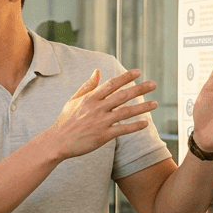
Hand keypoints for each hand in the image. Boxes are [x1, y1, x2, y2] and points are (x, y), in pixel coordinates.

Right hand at [41, 69, 157, 161]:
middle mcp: (96, 108)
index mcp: (89, 98)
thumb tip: (98, 71)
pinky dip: (135, 126)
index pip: (111, 84)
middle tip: (153, 84)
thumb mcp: (74, 100)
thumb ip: (88, 85)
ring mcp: (100, 122)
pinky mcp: (103, 136)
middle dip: (139, 89)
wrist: (57, 141)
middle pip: (122, 96)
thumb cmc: (65, 120)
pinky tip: (145, 124)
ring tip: (155, 104)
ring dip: (142, 108)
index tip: (138, 72)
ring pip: (126, 112)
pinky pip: (123, 129)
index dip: (125, 77)